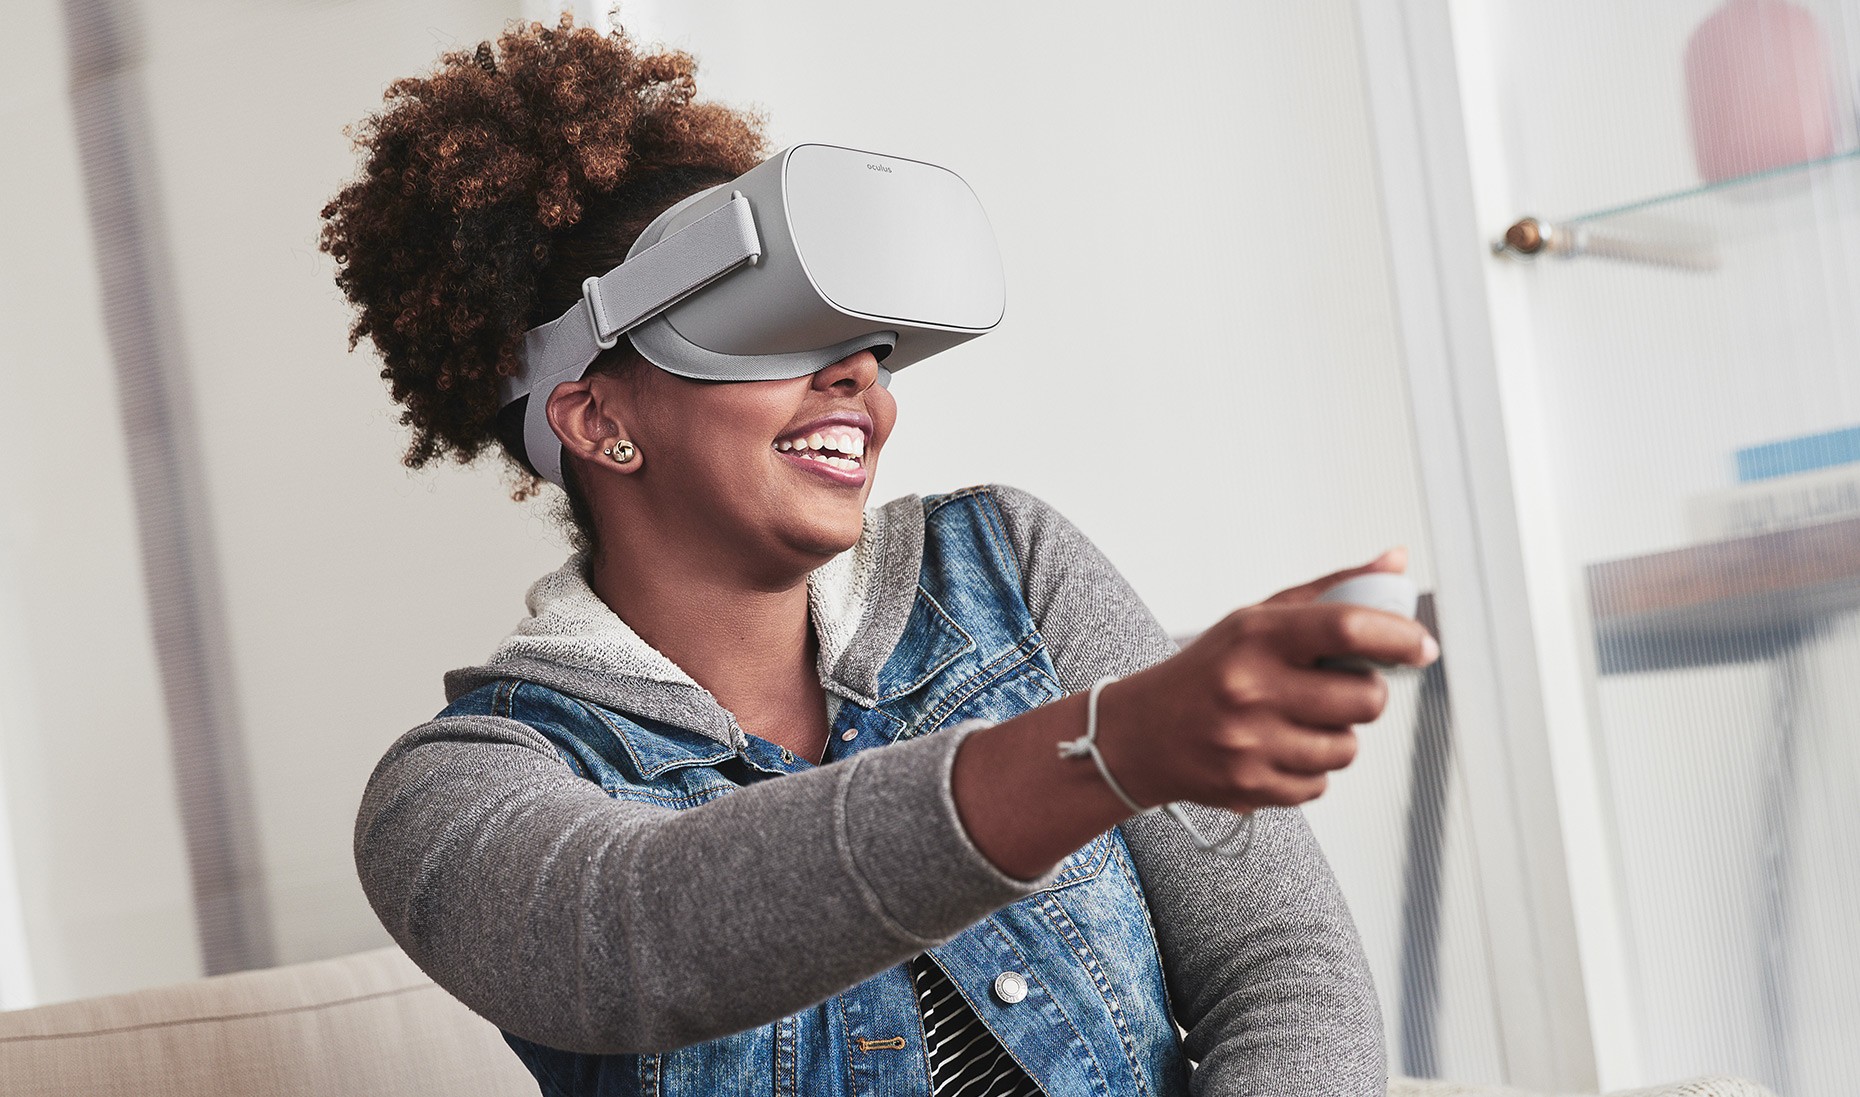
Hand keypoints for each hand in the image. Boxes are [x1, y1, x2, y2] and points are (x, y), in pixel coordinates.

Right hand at [1094, 548, 1438, 813]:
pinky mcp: (1251, 787)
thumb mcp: (1258, 619)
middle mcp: (1252, 688)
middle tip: (1339, 688)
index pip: (1348, 627)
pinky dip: (1309, 770)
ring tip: (1296, 721)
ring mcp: (1251, 742)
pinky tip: (1275, 750)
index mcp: (1257, 635)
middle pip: (1365, 699)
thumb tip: (1397, 561)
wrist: (1141, 734)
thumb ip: (1332, 591)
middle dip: (1366, 694)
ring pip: (1348, 748)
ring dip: (1336, 736)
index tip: (1421, 647)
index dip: (1399, 637)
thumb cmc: (1210, 669)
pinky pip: (1321, 785)